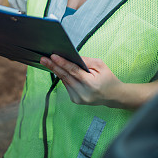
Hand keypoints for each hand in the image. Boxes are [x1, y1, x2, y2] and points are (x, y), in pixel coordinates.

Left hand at [40, 54, 157, 108]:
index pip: (73, 71)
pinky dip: (64, 78)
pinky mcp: (76, 100)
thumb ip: (86, 61)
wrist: (113, 96)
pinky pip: (67, 86)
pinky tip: (62, 72)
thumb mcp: (100, 65)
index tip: (53, 56)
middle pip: (65, 77)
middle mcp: (84, 93)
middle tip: (43, 59)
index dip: (62, 63)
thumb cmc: (108, 78)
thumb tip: (71, 57)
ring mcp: (79, 98)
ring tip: (49, 62)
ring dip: (57, 72)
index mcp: (91, 84)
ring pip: (64, 81)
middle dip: (53, 66)